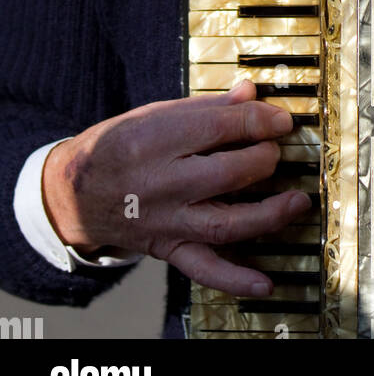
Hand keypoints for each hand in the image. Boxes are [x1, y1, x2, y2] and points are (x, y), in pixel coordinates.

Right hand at [42, 80, 311, 296]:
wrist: (75, 192)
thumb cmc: (120, 145)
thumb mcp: (154, 114)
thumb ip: (207, 107)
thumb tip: (250, 93)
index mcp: (156, 139)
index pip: (220, 127)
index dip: (259, 120)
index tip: (283, 120)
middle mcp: (161, 183)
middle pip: (226, 173)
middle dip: (262, 160)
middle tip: (277, 152)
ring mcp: (166, 220)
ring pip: (223, 222)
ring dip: (267, 214)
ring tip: (297, 202)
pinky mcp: (168, 247)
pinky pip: (204, 268)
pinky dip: (236, 279)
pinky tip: (265, 281)